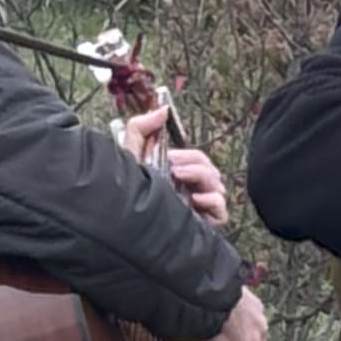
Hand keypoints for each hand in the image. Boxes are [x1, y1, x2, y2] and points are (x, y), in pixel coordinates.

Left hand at [117, 102, 227, 227]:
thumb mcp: (128, 157)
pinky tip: (195, 199)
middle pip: (209, 168)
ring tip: (179, 179)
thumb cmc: (123, 194)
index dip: (188, 155)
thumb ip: (140, 128)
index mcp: (175, 175)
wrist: (118, 230)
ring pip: (217, 184)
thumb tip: (162, 110)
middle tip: (174, 168)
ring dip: (201, 176)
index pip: (196, 158)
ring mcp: (198, 208)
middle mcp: (189, 190)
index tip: (171, 156)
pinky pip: (221, 209)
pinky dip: (213, 200)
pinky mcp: (203, 225)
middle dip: (195, 163)